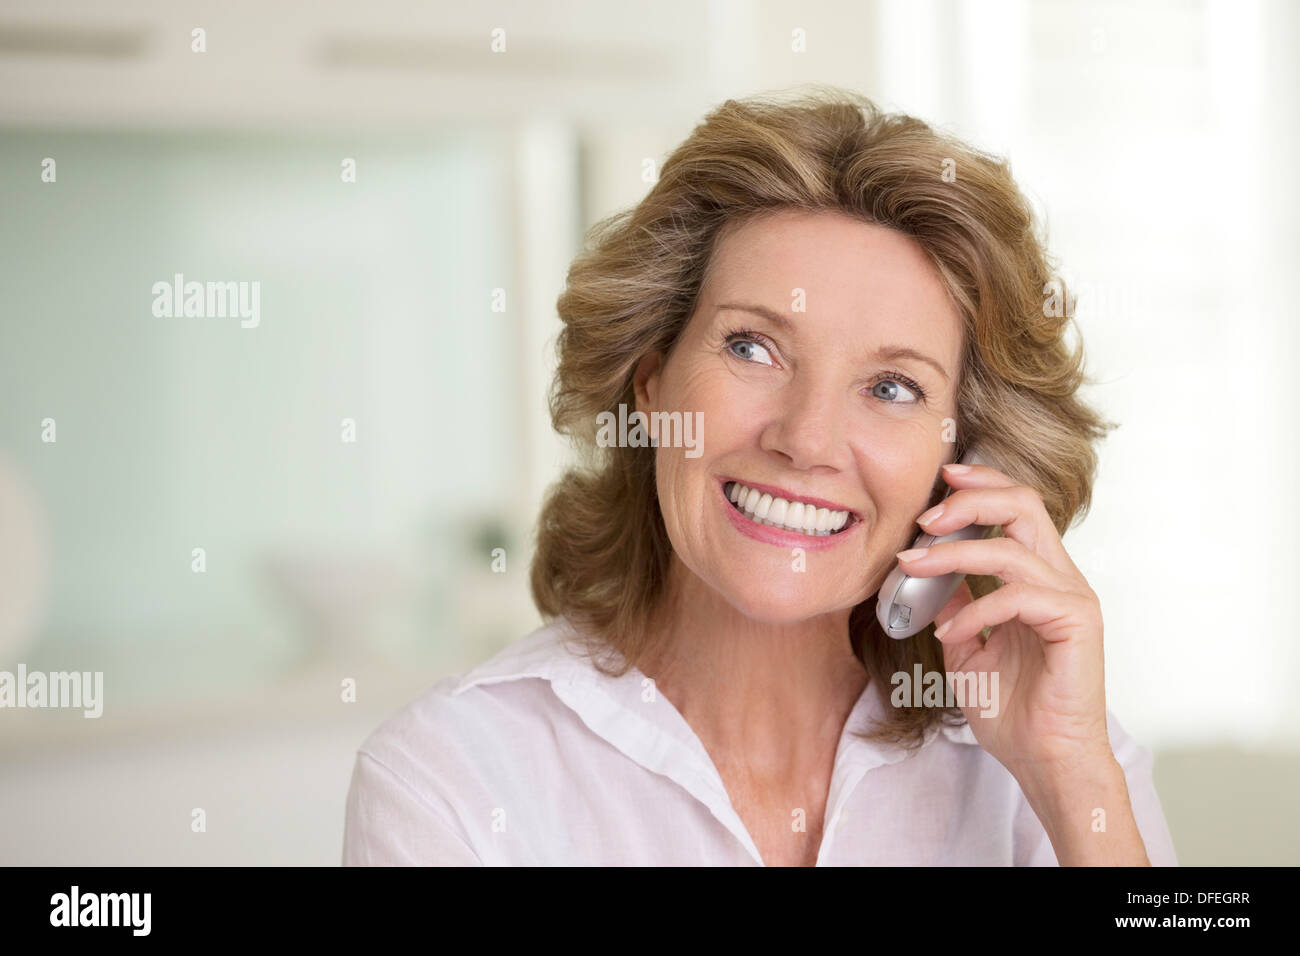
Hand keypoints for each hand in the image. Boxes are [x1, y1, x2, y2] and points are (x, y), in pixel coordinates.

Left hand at [894, 460, 1111, 778]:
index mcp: (1039, 577)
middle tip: (925, 517)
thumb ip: (954, 608)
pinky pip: (1018, 596)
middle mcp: (1060, 579)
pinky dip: (975, 610)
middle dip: (970, 499)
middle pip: (1024, 504)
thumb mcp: (966, 649)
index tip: (943, 478)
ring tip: (913, 568)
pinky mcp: (1076, 623)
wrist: (1045, 760)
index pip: (1017, 507)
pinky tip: (948, 632)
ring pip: (1011, 549)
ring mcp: (1071, 599)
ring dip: (953, 554)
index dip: (982, 484)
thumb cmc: (1013, 710)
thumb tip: (929, 576)